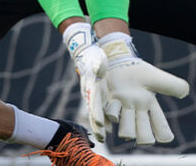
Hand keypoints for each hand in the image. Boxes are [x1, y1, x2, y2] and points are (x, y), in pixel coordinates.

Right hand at [63, 22, 109, 140]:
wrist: (87, 57)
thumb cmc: (94, 57)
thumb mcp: (97, 60)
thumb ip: (99, 66)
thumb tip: (100, 69)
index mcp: (91, 86)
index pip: (94, 102)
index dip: (97, 113)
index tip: (101, 123)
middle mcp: (90, 94)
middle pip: (94, 112)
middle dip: (97, 125)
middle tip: (101, 137)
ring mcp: (92, 96)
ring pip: (95, 114)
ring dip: (98, 126)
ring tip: (102, 138)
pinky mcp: (96, 96)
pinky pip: (99, 110)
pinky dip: (102, 120)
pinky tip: (108, 128)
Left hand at [100, 34, 189, 144]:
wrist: (117, 62)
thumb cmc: (138, 72)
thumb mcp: (156, 78)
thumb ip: (171, 85)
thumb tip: (185, 92)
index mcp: (148, 105)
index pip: (158, 123)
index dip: (163, 132)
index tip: (166, 139)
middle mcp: (134, 111)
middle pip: (142, 132)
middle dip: (144, 136)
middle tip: (146, 139)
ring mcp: (119, 109)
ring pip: (125, 130)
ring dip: (127, 130)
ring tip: (126, 125)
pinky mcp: (104, 105)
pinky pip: (104, 119)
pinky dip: (105, 124)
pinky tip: (106, 130)